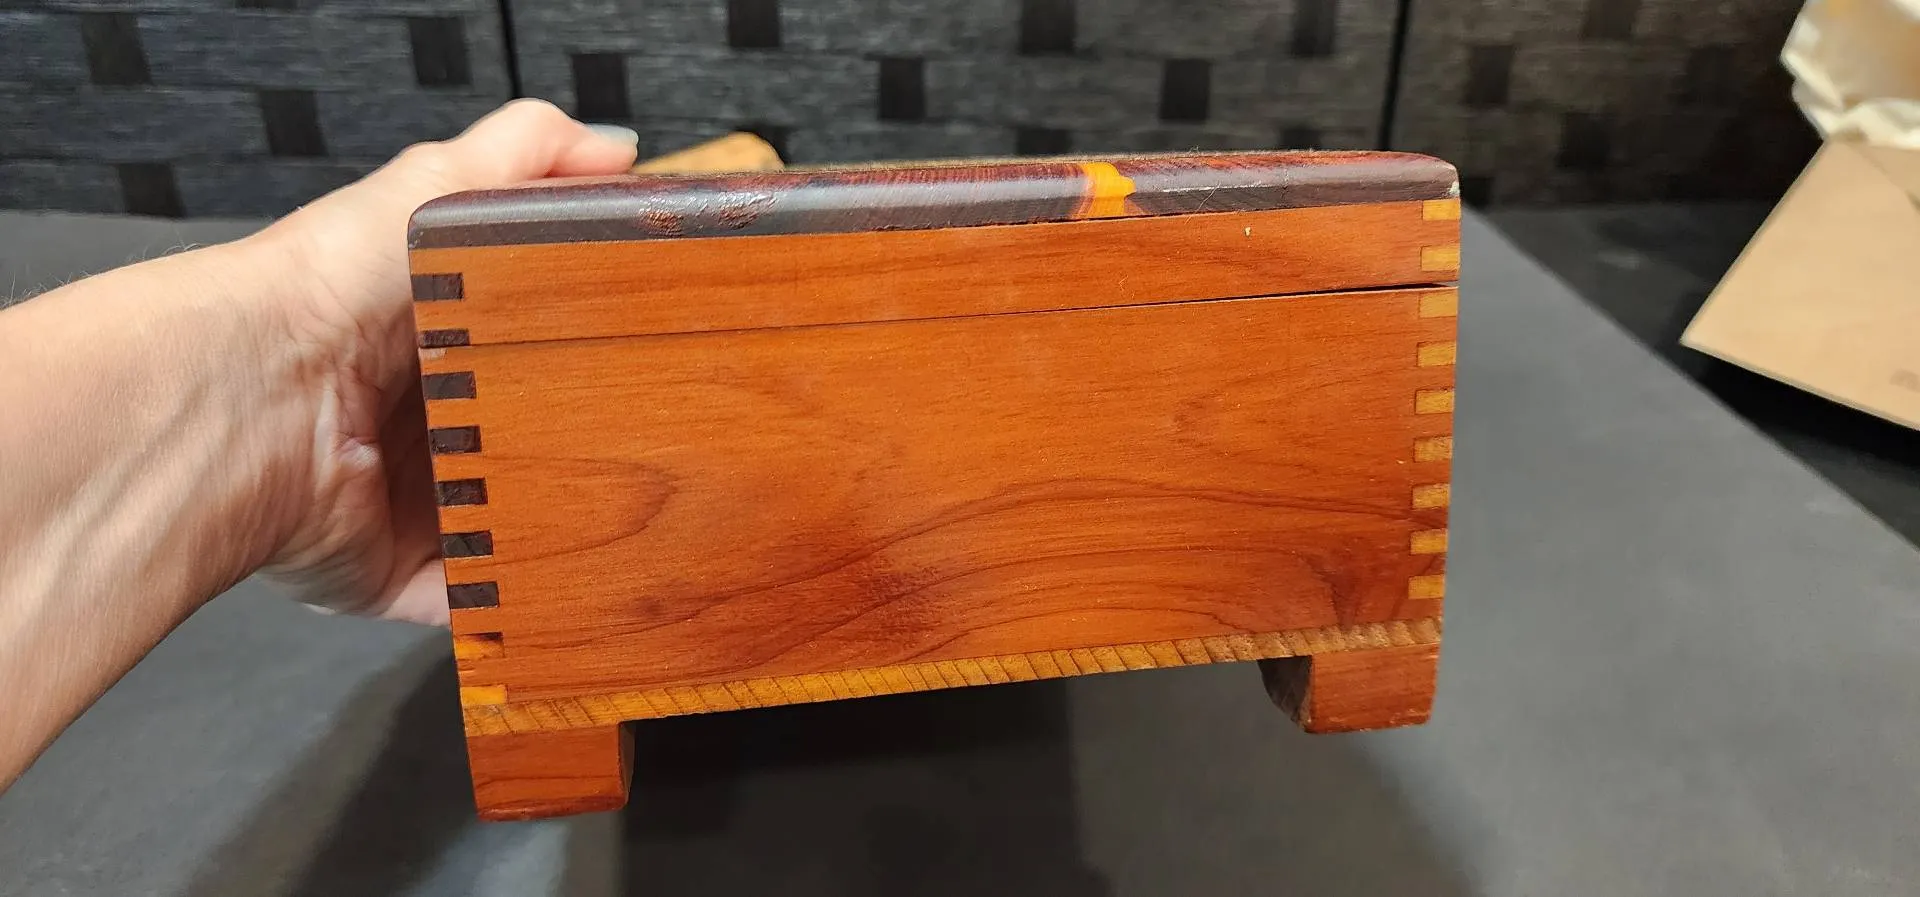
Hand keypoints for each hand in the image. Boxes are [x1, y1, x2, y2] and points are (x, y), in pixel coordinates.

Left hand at [250, 100, 637, 623]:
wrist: (251, 403)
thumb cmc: (328, 294)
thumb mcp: (440, 187)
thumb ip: (528, 152)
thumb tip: (618, 151)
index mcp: (437, 338)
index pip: (537, 346)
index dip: (598, 350)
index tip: (666, 353)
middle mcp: (425, 424)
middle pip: (536, 441)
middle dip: (594, 447)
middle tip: (668, 444)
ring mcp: (413, 505)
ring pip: (519, 526)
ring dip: (568, 528)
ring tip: (641, 522)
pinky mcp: (403, 576)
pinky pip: (481, 604)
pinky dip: (523, 608)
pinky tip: (577, 589)